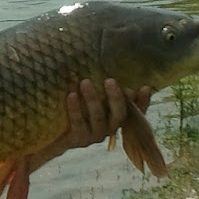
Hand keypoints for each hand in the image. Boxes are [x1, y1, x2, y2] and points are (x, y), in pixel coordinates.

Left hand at [29, 78, 151, 168]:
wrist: (53, 135)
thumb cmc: (74, 109)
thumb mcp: (87, 97)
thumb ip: (96, 83)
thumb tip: (98, 58)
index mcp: (115, 117)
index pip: (136, 112)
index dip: (143, 102)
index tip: (146, 87)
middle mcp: (109, 128)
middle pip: (120, 115)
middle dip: (116, 97)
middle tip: (110, 80)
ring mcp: (95, 136)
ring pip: (98, 118)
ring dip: (93, 99)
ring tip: (85, 82)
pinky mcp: (79, 140)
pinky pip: (78, 124)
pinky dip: (75, 109)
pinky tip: (71, 95)